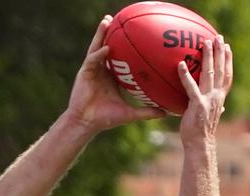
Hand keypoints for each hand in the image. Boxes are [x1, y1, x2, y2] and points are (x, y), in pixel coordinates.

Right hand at [66, 15, 164, 131]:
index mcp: (111, 76)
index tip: (135, 34)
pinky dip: (99, 53)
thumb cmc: (105, 119)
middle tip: (120, 18)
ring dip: (101, 34)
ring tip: (107, 20)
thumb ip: (146, 112)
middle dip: (112, 32)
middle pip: (106, 46)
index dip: (124, 46)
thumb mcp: (129, 114)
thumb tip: (165, 114)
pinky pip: (92, 60)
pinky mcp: (84, 73)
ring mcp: (92, 70)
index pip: (118, 57)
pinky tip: (107, 48)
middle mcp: (101, 70)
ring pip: (97, 47)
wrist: (86, 123)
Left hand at [178, 35, 232, 146]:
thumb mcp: (210, 117)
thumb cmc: (201, 133)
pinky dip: (185, 75)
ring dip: (208, 57)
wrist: (200, 145)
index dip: (228, 61)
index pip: (226, 76)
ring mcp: (207, 100)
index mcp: (219, 99)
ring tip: (205, 43)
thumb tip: (222, 107)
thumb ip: (216, 108)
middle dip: (220, 53)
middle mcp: (216, 97)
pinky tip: (180, 64)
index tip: (227, 48)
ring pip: (209, 73)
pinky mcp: (197, 105)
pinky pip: (191, 87)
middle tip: (218, 37)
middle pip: (220, 70)